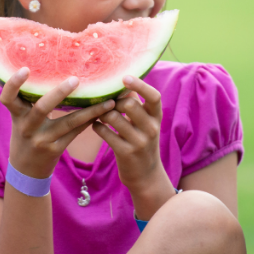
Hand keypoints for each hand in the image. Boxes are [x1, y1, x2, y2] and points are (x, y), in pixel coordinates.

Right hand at [1, 67, 114, 178]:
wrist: (26, 170)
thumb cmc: (26, 135)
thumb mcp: (21, 119)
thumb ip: (30, 100)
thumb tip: (51, 69)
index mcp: (17, 115)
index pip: (8, 98)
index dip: (14, 83)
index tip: (25, 68)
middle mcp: (27, 127)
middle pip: (42, 108)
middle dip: (59, 93)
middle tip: (75, 79)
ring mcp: (42, 140)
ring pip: (68, 122)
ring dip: (90, 111)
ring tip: (109, 101)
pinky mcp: (55, 149)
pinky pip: (75, 132)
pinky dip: (89, 121)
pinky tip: (103, 112)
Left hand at [93, 76, 167, 192]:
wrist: (145, 176)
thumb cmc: (141, 142)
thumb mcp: (145, 124)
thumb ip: (137, 104)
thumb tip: (123, 82)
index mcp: (156, 117)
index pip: (154, 96)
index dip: (140, 85)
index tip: (125, 77)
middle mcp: (151, 128)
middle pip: (129, 104)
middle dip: (114, 102)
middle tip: (107, 105)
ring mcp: (139, 141)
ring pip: (114, 117)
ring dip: (102, 113)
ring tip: (99, 115)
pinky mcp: (126, 153)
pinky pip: (106, 133)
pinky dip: (97, 127)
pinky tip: (96, 126)